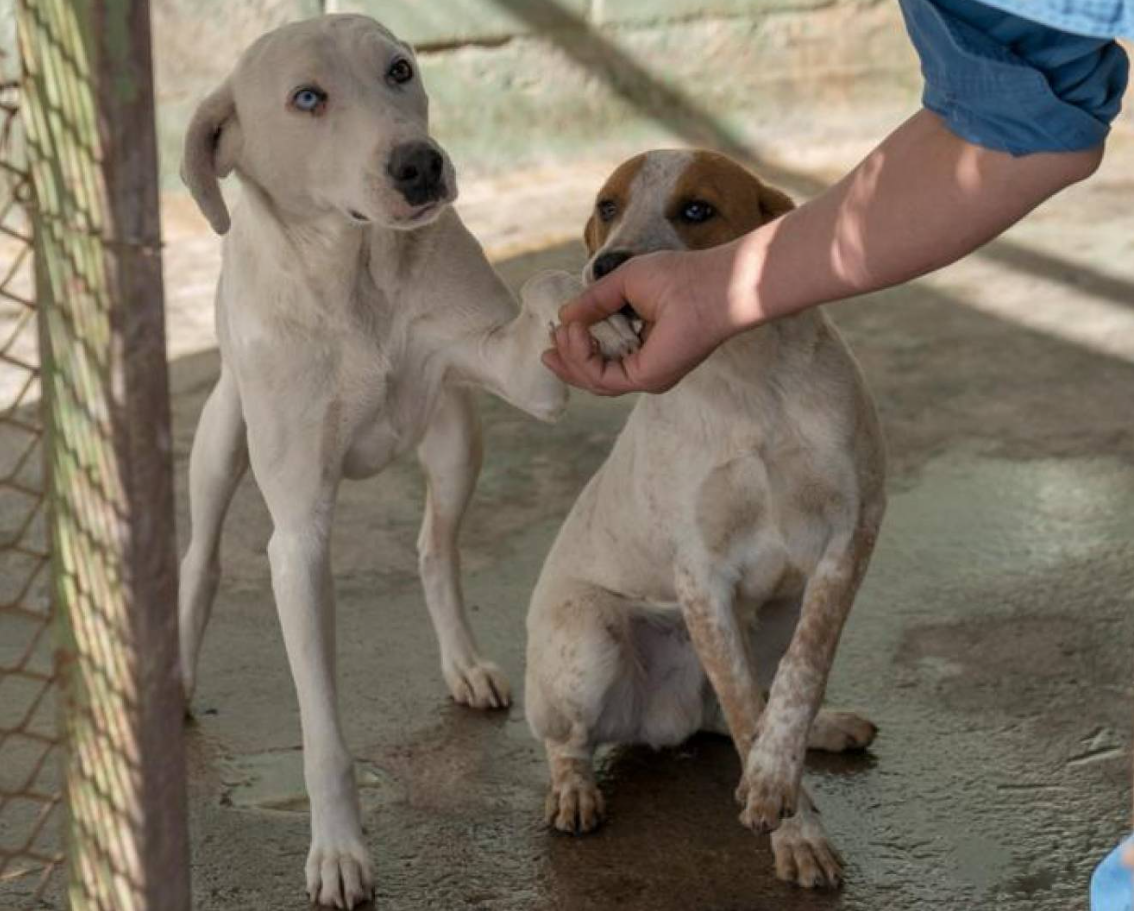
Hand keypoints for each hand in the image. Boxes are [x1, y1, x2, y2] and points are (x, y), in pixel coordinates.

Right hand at [541, 247, 740, 394]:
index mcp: (641, 346)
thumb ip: (594, 301)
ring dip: (571, 356)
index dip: (574, 349)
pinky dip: (582, 355)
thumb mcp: (623, 284)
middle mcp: (644, 366)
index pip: (601, 360)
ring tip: (563, 332)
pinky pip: (601, 377)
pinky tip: (576, 331)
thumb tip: (564, 316)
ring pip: (593, 381)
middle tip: (549, 344)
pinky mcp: (647, 377)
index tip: (558, 327)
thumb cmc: (677, 277)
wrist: (711, 283)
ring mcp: (646, 375)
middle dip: (566, 362)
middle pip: (592, 378)